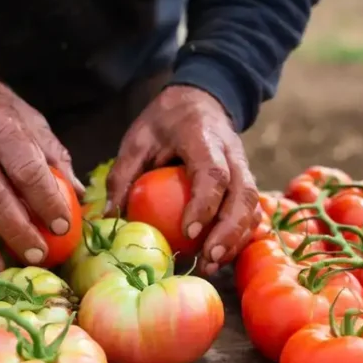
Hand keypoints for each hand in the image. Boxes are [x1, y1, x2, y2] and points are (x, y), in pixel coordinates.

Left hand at [106, 85, 258, 275]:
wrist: (199, 98)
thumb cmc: (165, 121)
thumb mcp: (138, 139)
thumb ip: (124, 174)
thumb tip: (110, 215)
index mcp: (204, 139)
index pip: (212, 173)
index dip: (204, 203)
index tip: (189, 231)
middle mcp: (232, 154)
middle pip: (242, 195)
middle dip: (228, 231)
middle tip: (208, 257)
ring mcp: (244, 167)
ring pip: (251, 206)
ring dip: (236, 238)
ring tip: (212, 264)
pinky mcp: (245, 181)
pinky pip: (251, 210)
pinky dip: (241, 235)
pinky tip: (221, 256)